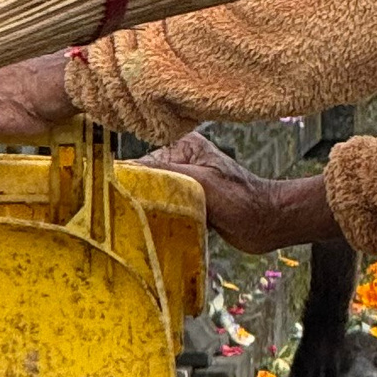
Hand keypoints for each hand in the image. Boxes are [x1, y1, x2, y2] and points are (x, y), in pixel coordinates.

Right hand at [136, 130, 336, 255]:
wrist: (268, 224)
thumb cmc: (241, 199)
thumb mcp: (198, 182)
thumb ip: (162, 175)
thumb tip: (122, 174)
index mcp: (182, 145)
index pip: (140, 161)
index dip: (125, 180)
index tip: (108, 198)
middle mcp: (180, 161)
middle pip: (143, 180)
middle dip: (133, 197)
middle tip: (118, 217)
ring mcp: (183, 183)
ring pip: (151, 196)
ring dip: (144, 211)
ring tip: (131, 226)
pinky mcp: (188, 203)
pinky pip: (162, 210)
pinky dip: (156, 220)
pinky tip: (148, 231)